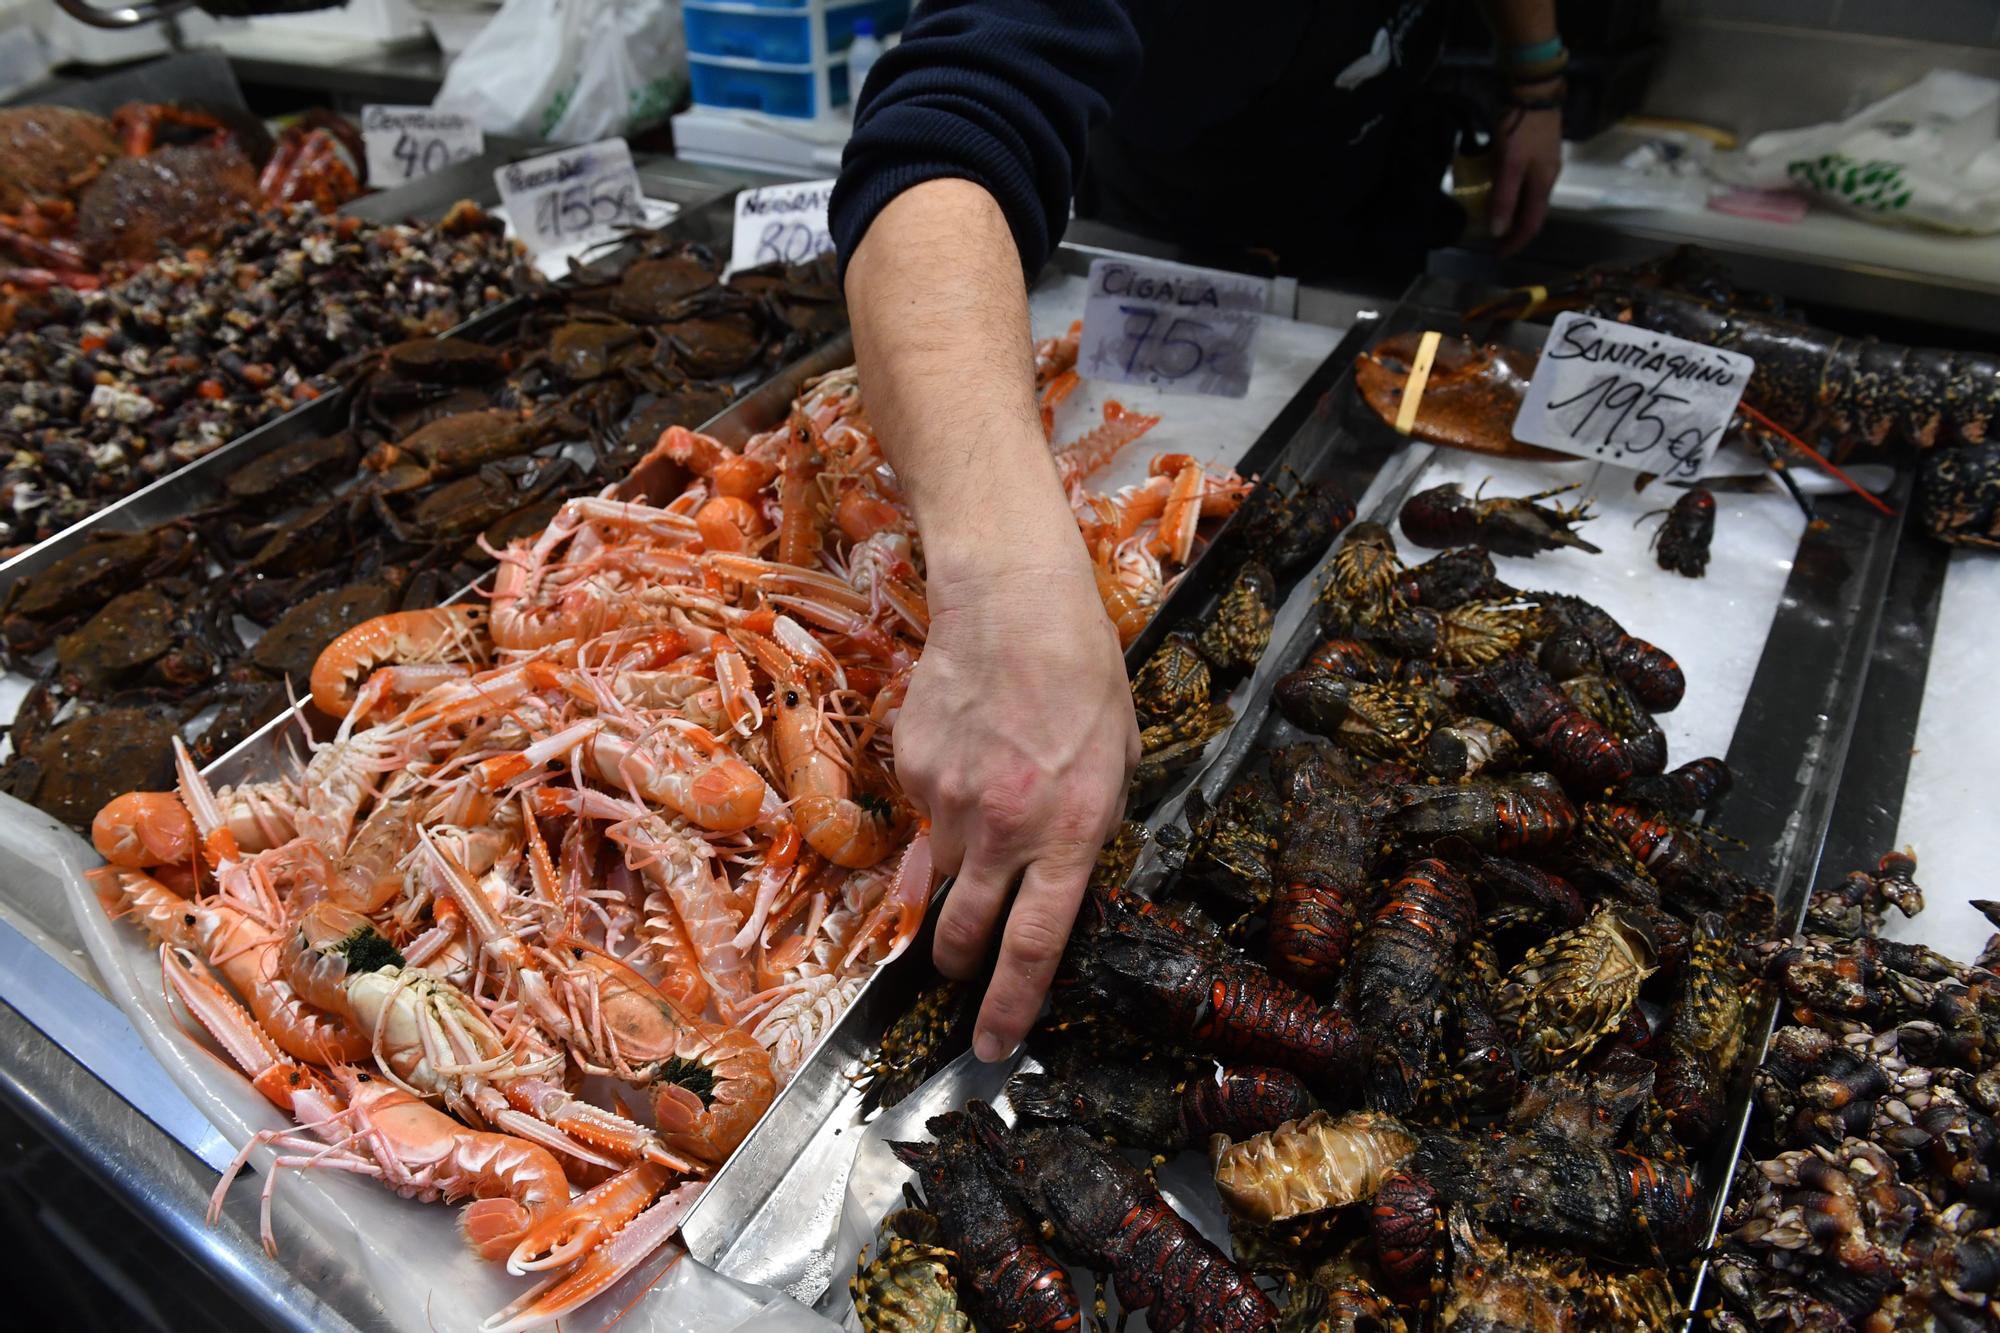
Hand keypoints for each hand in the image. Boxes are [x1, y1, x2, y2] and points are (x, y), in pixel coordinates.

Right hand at [898, 557, 1138, 1062]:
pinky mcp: (912, 769)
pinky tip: (966, 750)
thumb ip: (1088, 829)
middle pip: (964, 931)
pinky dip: (939, 803)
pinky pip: (921, 811)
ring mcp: (949, 800)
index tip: (992, 1047)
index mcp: (1071, 831)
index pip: (1036, 943)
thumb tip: (1056, 881)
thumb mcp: (1116, 760)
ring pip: (938, 872)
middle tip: (957, 970)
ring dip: (953, 871)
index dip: (1011, 1005)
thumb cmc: (1083, 674)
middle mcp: (1005, 827)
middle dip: (957, 964)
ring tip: (980, 814)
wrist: (1012, 601)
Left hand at [1490, 103, 1561, 255]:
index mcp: (1543, 185)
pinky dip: (1512, 196)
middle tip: (1493, 240)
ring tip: (1493, 220)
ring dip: (1512, 214)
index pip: (1531, 225)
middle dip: (1513, 231)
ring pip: (1529, 199)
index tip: (1497, 254)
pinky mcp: (1537, 153)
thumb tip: (1498, 231)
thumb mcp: (1509, 164)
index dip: (1515, 242)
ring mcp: (1544, 165)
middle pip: (1532, 214)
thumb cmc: (1522, 128)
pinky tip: (1499, 192)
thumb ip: (1504, 197)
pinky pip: (1525, 184)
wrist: (1535, 92)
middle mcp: (1547, 179)